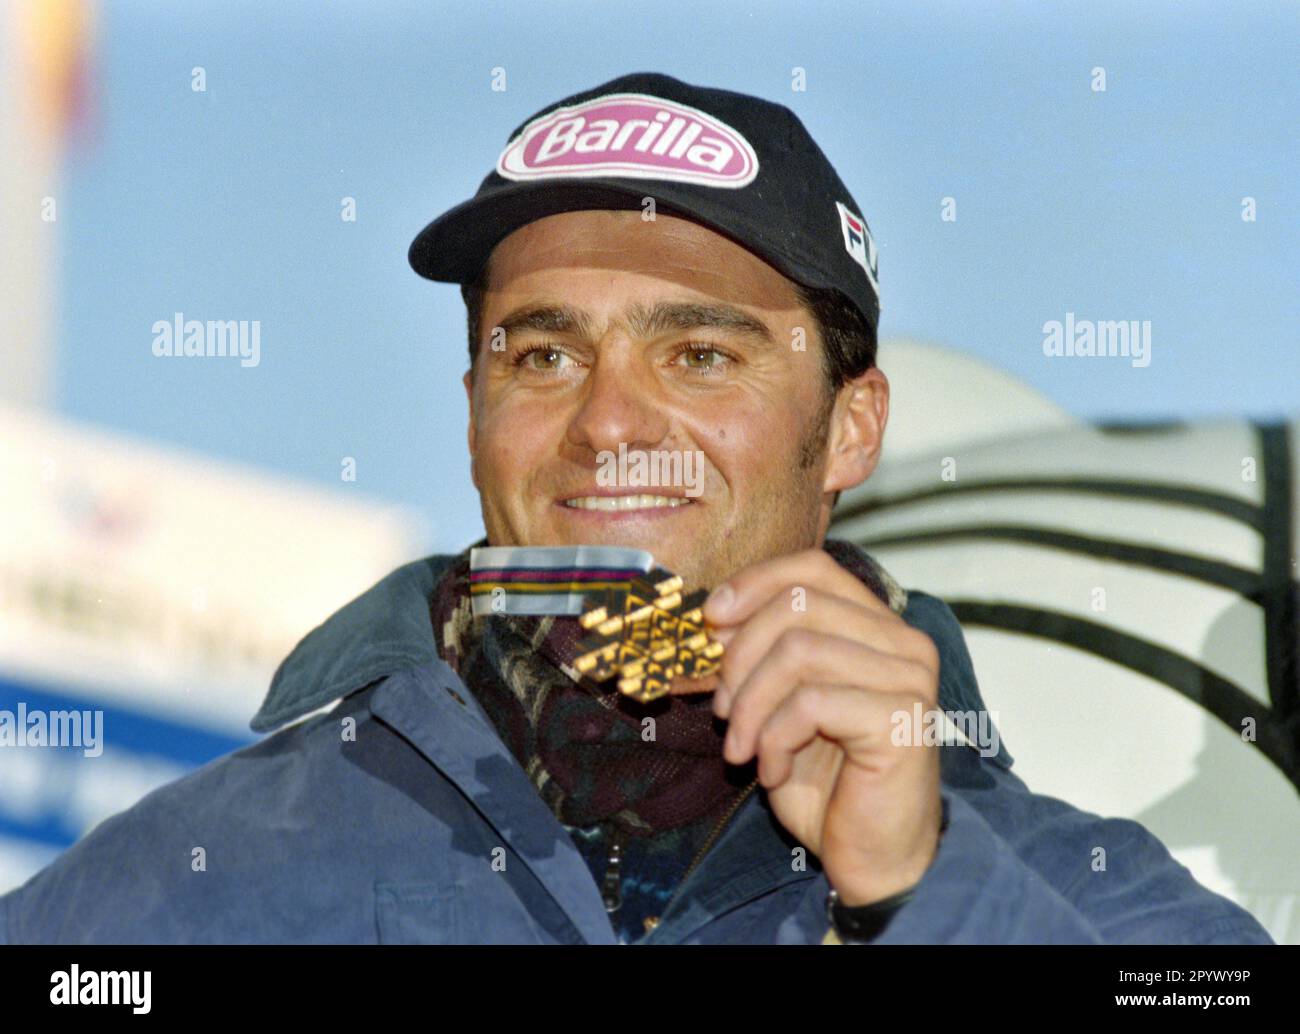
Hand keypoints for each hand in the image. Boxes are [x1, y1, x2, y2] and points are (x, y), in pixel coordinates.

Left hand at [698, 548, 943, 905]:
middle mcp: (904, 643)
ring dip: (750, 705)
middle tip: (722, 710)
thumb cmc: (825, 781)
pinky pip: (810, 704)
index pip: (814, 568)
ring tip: (742, 749)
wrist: (870, 857)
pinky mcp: (902, 719)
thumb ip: (757, 655)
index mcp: (878, 627)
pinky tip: (772, 771)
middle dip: (741, 656)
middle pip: (799, 603)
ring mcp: (909, 679)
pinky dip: (773, 738)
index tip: (711, 620)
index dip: (755, 583)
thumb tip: (713, 615)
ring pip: (798, 650)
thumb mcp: (777, 704)